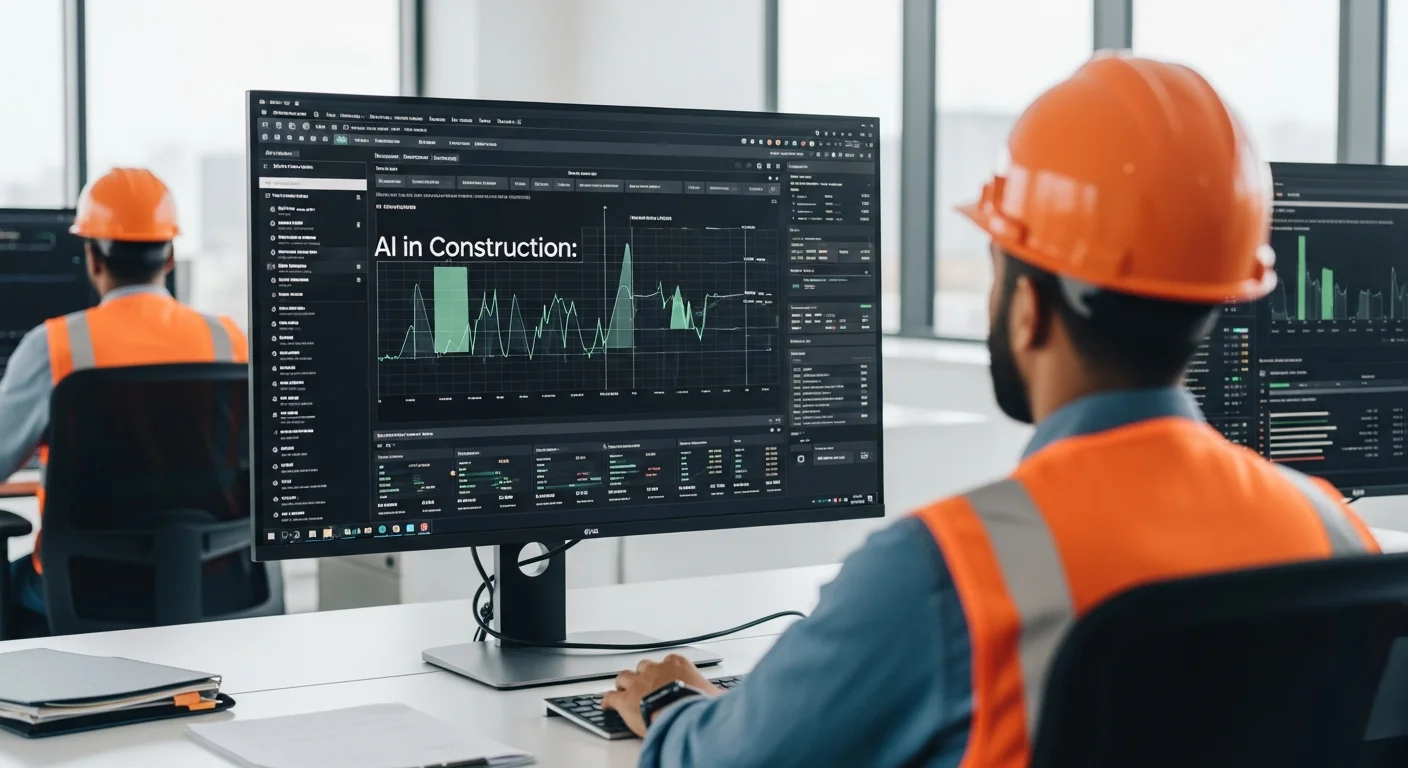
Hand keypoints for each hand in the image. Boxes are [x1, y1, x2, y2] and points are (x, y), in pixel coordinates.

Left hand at [601, 654, 721, 737]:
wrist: (682, 716)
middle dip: (643, 675)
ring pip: (624, 677)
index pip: (668, 661)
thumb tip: (729, 697)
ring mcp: (638, 683)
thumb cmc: (699, 705)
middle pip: (644, 666)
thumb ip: (717, 693)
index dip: (665, 670)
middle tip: (645, 685)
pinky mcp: (624, 700)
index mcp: (677, 664)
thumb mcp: (715, 695)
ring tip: (624, 690)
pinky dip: (607, 701)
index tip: (667, 676)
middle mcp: (655, 669)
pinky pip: (610, 697)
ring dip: (624, 684)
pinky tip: (606, 704)